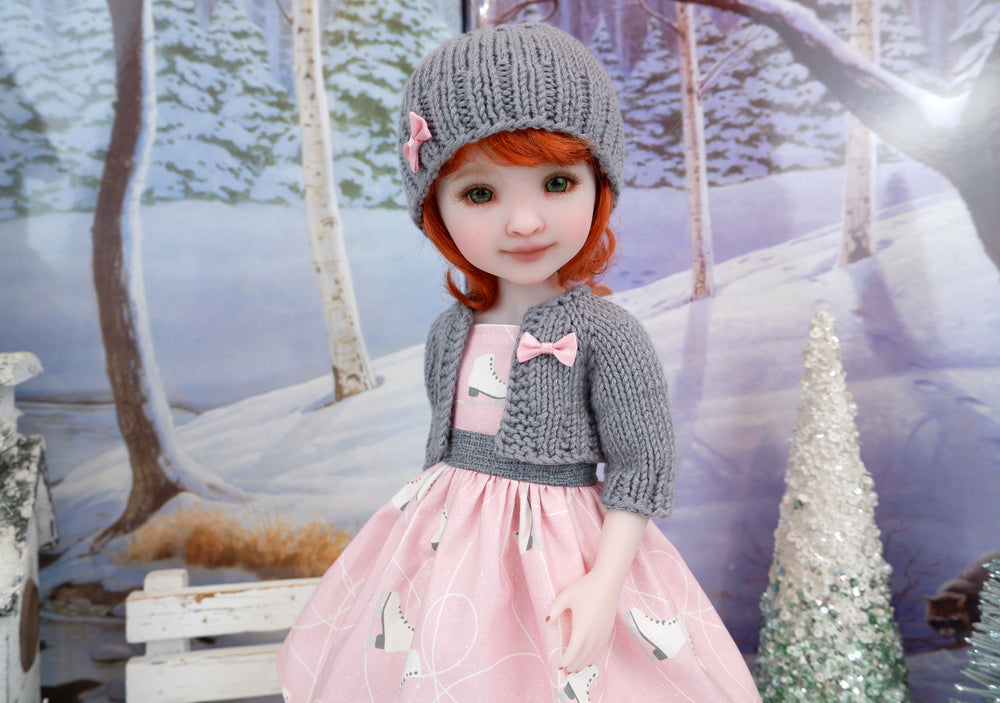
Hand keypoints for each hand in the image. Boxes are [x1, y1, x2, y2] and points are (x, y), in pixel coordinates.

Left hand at [546, 510, 649, 672]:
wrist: (608, 582)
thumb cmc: (586, 588)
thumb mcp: (566, 596)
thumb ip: (554, 610)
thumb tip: (547, 622)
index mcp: (582, 629)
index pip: (573, 652)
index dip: (566, 661)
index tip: (559, 666)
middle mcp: (594, 635)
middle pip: (583, 657)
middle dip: (573, 666)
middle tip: (565, 671)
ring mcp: (603, 633)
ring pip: (593, 655)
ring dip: (583, 664)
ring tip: (575, 669)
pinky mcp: (608, 630)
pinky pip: (600, 649)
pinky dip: (593, 657)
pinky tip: (589, 659)